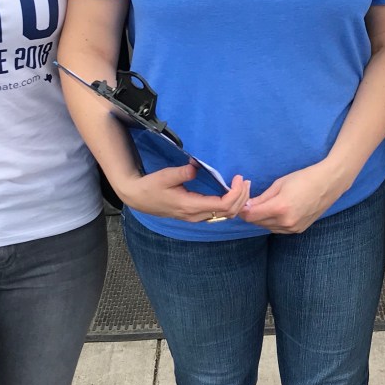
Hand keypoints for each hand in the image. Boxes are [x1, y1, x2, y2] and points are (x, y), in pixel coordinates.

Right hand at [114, 164, 249, 222]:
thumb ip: (182, 173)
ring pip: (225, 216)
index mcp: (190, 206)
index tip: (239, 178)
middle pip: (229, 213)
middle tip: (246, 180)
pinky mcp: (195, 215)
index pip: (223, 205)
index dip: (236, 193)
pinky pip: (218, 214)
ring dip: (237, 202)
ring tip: (243, 186)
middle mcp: (195, 215)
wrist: (138, 198)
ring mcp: (195, 217)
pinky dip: (230, 205)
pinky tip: (232, 193)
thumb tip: (196, 167)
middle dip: (242, 197)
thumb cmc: (151, 186)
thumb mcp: (165, 176)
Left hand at [241, 163, 343, 233]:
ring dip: (262, 219)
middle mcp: (286, 222)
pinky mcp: (299, 230)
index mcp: (279, 208)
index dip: (243, 210)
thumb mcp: (279, 184)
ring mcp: (293, 228)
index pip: (251, 216)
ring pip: (268, 227)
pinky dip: (273, 222)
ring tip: (266, 205)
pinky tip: (277, 212)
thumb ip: (262, 198)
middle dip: (252, 213)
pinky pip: (279, 229)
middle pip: (258, 223)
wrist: (328, 183)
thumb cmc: (304, 178)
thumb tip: (246, 206)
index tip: (242, 202)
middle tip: (252, 202)